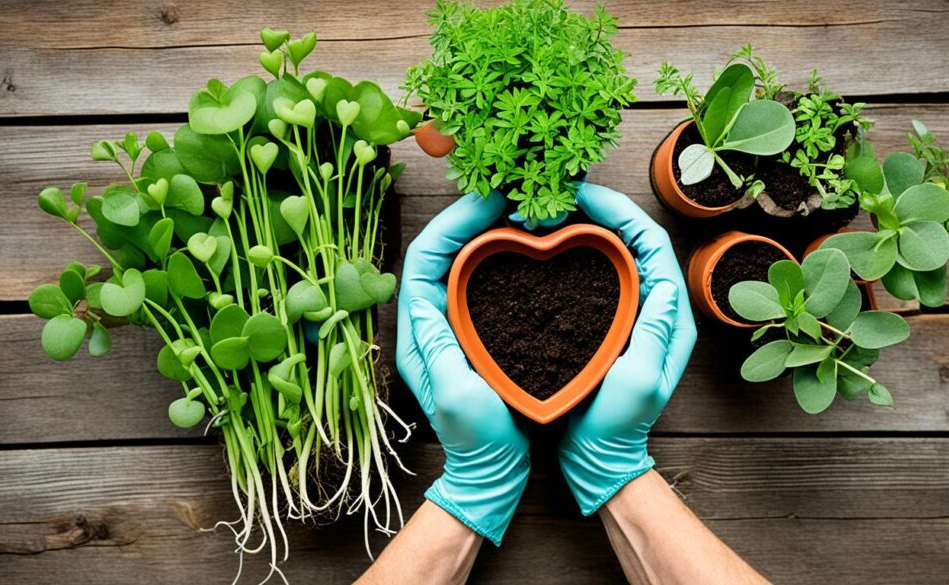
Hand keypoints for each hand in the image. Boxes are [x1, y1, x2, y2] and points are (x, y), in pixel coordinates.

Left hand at [396, 192, 529, 544]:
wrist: (491, 469)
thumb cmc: (475, 438)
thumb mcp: (456, 394)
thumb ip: (439, 346)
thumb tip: (423, 293)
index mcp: (419, 331)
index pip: (425, 257)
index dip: (453, 222)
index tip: (488, 201)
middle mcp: (430, 321)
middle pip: (443, 249)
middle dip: (470, 215)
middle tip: (508, 193)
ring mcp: (452, 324)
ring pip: (463, 260)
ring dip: (486, 231)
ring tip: (519, 210)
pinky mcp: (476, 331)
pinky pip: (483, 280)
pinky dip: (502, 256)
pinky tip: (529, 248)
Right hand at [559, 183, 697, 514]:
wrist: (599, 456)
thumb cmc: (619, 424)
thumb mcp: (641, 379)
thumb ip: (654, 332)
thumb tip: (665, 280)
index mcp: (669, 316)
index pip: (652, 245)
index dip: (623, 213)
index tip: (587, 197)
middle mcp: (652, 308)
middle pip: (632, 241)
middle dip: (602, 211)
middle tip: (564, 196)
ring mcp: (627, 314)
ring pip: (611, 255)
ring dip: (586, 229)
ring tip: (553, 213)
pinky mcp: (603, 324)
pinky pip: (592, 277)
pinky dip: (572, 256)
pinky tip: (545, 250)